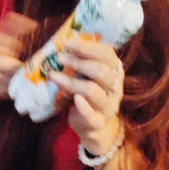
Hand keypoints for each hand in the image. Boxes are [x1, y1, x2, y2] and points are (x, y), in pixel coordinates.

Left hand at [49, 37, 123, 154]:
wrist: (93, 126)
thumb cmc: (86, 94)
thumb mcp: (86, 76)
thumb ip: (80, 62)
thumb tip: (62, 46)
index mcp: (114, 73)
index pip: (107, 55)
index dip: (87, 48)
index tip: (67, 43)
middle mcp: (114, 88)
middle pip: (101, 72)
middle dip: (79, 62)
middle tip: (60, 57)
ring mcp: (107, 107)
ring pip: (92, 91)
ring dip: (71, 82)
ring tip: (53, 76)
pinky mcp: (97, 123)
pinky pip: (91, 116)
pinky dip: (83, 107)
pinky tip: (74, 99)